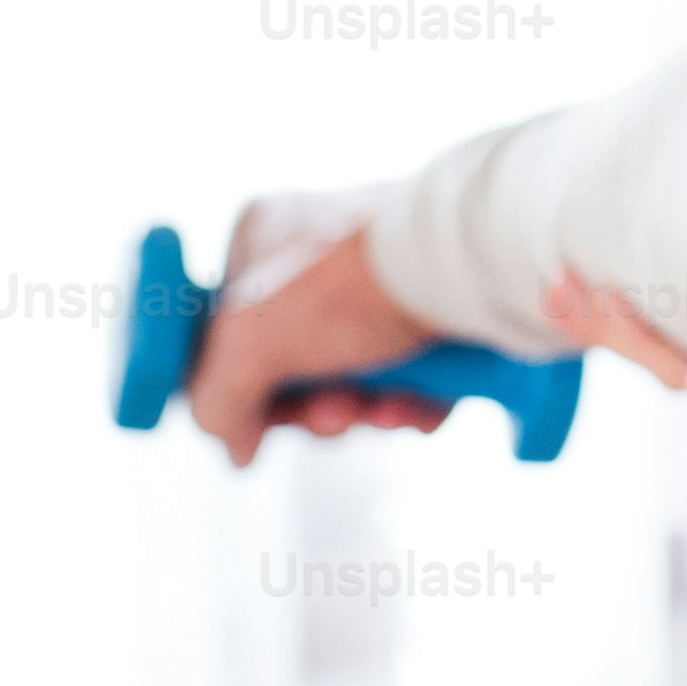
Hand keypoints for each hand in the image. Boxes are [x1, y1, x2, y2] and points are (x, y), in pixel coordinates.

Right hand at [183, 201, 446, 456]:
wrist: (467, 265)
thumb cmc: (351, 283)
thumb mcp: (249, 343)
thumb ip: (219, 401)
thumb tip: (237, 448)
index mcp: (266, 237)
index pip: (230, 331)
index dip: (244, 386)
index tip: (258, 421)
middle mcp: (322, 253)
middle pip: (297, 364)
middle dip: (316, 408)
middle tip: (335, 413)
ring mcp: (382, 280)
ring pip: (358, 376)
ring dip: (365, 412)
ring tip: (383, 410)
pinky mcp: (435, 307)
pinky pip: (411, 374)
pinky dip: (411, 403)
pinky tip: (416, 408)